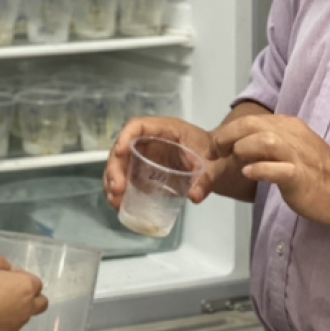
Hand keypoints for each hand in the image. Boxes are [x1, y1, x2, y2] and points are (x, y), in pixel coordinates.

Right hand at [0, 254, 48, 330]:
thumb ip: (0, 262)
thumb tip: (7, 268)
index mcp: (26, 287)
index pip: (37, 282)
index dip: (23, 277)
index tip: (6, 276)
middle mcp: (27, 308)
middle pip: (40, 303)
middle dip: (31, 297)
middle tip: (9, 292)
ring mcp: (16, 326)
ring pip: (24, 317)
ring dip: (16, 310)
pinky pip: (8, 328)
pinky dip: (2, 323)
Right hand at [103, 116, 220, 208]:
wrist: (216, 163)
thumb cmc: (214, 155)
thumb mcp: (213, 165)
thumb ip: (207, 178)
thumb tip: (194, 196)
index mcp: (165, 129)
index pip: (137, 126)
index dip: (125, 137)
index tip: (120, 153)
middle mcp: (150, 141)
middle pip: (123, 148)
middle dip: (115, 168)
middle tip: (117, 189)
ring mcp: (145, 156)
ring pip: (120, 165)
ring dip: (113, 181)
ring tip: (115, 201)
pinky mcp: (144, 172)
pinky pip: (126, 178)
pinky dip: (120, 191)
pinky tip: (119, 204)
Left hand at [212, 114, 329, 225]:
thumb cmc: (317, 172)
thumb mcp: (291, 148)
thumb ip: (268, 144)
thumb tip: (239, 146)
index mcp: (287, 126)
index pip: (251, 119)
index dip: (229, 131)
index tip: (217, 146)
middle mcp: (291, 135)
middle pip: (252, 125)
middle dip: (228, 136)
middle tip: (218, 152)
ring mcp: (297, 155)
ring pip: (263, 140)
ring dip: (242, 149)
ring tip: (234, 161)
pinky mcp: (300, 176)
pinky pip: (277, 168)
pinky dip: (260, 169)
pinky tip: (249, 173)